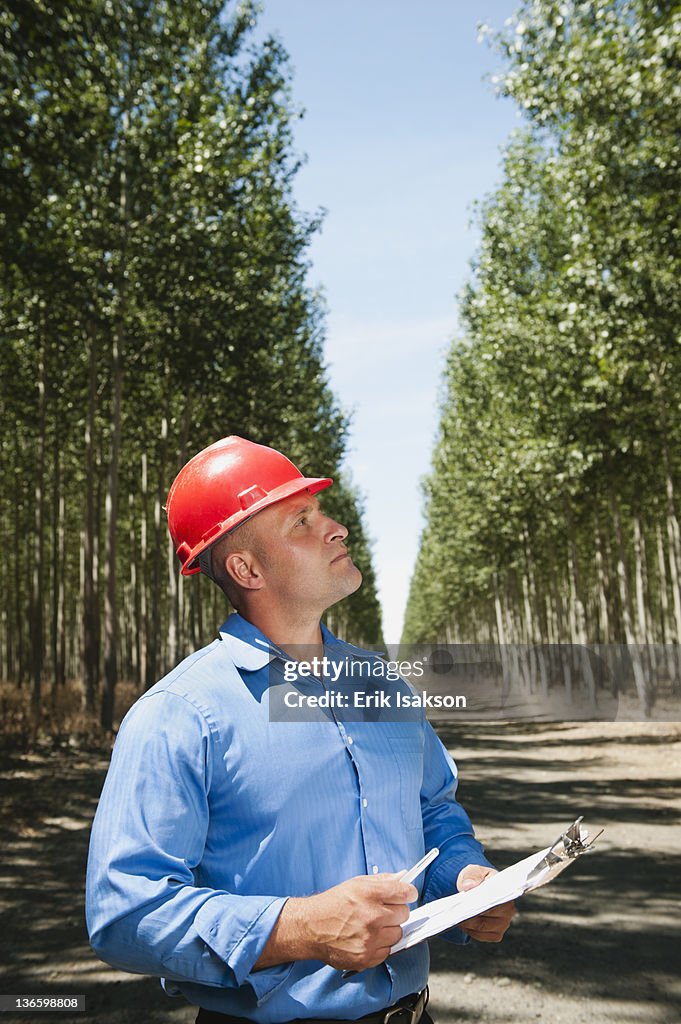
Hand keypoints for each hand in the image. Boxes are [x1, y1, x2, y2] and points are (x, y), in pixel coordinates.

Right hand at [256, 873, 416, 971]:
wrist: (311, 928)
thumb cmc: (333, 904)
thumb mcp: (356, 884)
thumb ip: (382, 880)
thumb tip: (403, 877)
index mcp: (369, 894)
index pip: (404, 892)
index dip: (408, 893)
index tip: (406, 895)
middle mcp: (372, 916)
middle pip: (404, 914)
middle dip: (395, 911)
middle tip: (382, 911)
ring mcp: (370, 939)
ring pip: (397, 934)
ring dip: (389, 930)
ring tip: (372, 926)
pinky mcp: (367, 957)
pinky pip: (387, 951)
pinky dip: (380, 945)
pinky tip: (367, 938)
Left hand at [456, 864, 515, 941]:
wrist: (477, 887)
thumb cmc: (477, 878)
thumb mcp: (473, 871)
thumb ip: (472, 876)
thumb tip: (469, 886)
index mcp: (506, 892)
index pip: (492, 902)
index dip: (478, 904)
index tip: (466, 902)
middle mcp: (509, 910)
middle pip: (486, 918)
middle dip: (469, 916)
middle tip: (455, 911)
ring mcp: (503, 924)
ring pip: (481, 928)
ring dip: (467, 924)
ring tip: (457, 916)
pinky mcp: (496, 934)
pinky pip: (480, 936)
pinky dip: (469, 930)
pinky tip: (463, 922)